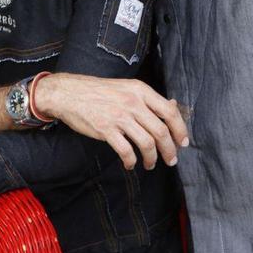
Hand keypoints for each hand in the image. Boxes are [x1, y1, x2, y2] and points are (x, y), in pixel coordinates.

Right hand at [34, 73, 188, 169]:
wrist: (69, 93)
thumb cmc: (99, 91)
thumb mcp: (127, 88)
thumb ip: (149, 99)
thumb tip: (173, 106)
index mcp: (140, 90)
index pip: (170, 112)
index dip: (180, 130)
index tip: (183, 142)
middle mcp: (133, 103)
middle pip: (161, 131)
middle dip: (169, 150)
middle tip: (171, 160)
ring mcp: (119, 116)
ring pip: (147, 143)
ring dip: (152, 159)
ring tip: (150, 164)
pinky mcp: (106, 130)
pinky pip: (126, 151)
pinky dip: (131, 161)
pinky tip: (130, 164)